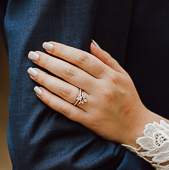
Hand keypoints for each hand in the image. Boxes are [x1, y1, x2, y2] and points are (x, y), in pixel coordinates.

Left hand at [27, 41, 156, 144]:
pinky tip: (38, 90)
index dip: (63, 50)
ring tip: (32, 71)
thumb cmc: (128, 98)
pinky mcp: (88, 121)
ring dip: (45, 79)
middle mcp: (102, 90)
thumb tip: (89, 42)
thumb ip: (106, 58)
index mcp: (110, 76)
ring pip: (64, 90)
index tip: (47, 45)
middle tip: (33, 55)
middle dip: (48, 62)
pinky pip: (65, 109)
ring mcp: (94, 106)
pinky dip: (50, 99)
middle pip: (70, 72)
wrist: (137, 127)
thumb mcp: (123, 75)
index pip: (82, 58)